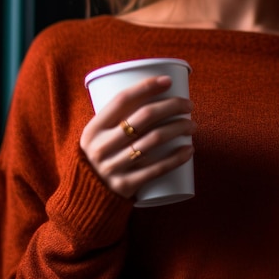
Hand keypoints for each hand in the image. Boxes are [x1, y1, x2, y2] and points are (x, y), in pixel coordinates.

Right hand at [80, 75, 195, 199]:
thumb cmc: (102, 155)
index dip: (146, 86)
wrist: (87, 197)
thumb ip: (117, 118)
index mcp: (93, 129)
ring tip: (192, 125)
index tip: (168, 81)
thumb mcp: (98, 136)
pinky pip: (157, 169)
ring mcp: (113, 167)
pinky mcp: (125, 186)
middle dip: (172, 106)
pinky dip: (177, 157)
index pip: (122, 99)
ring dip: (179, 128)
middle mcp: (101, 146)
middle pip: (144, 117)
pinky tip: (190, 149)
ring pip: (154, 140)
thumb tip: (153, 91)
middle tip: (189, 105)